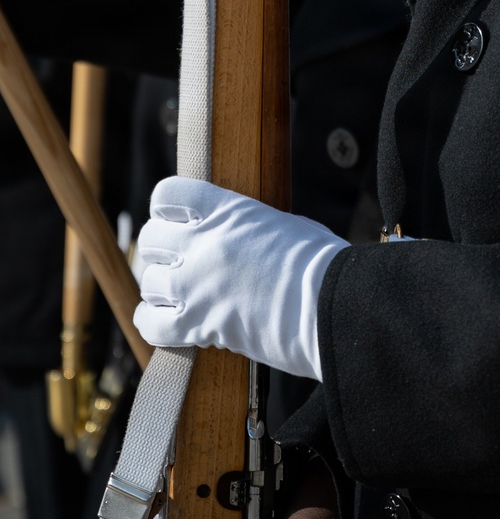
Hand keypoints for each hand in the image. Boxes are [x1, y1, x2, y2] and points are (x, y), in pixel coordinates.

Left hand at [135, 177, 345, 379]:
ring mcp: (197, 283)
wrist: (331, 306)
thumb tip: (238, 235)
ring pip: (148, 282)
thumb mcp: (282, 224)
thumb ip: (247, 226)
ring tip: (183, 298)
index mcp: (227, 210)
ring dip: (162, 291)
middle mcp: (204, 242)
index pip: (168, 194)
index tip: (178, 222)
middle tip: (181, 265)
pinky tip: (172, 324)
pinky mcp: (198, 324)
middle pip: (149, 239)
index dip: (168, 209)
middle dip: (161, 252)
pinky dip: (156, 325)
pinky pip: (150, 324)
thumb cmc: (321, 264)